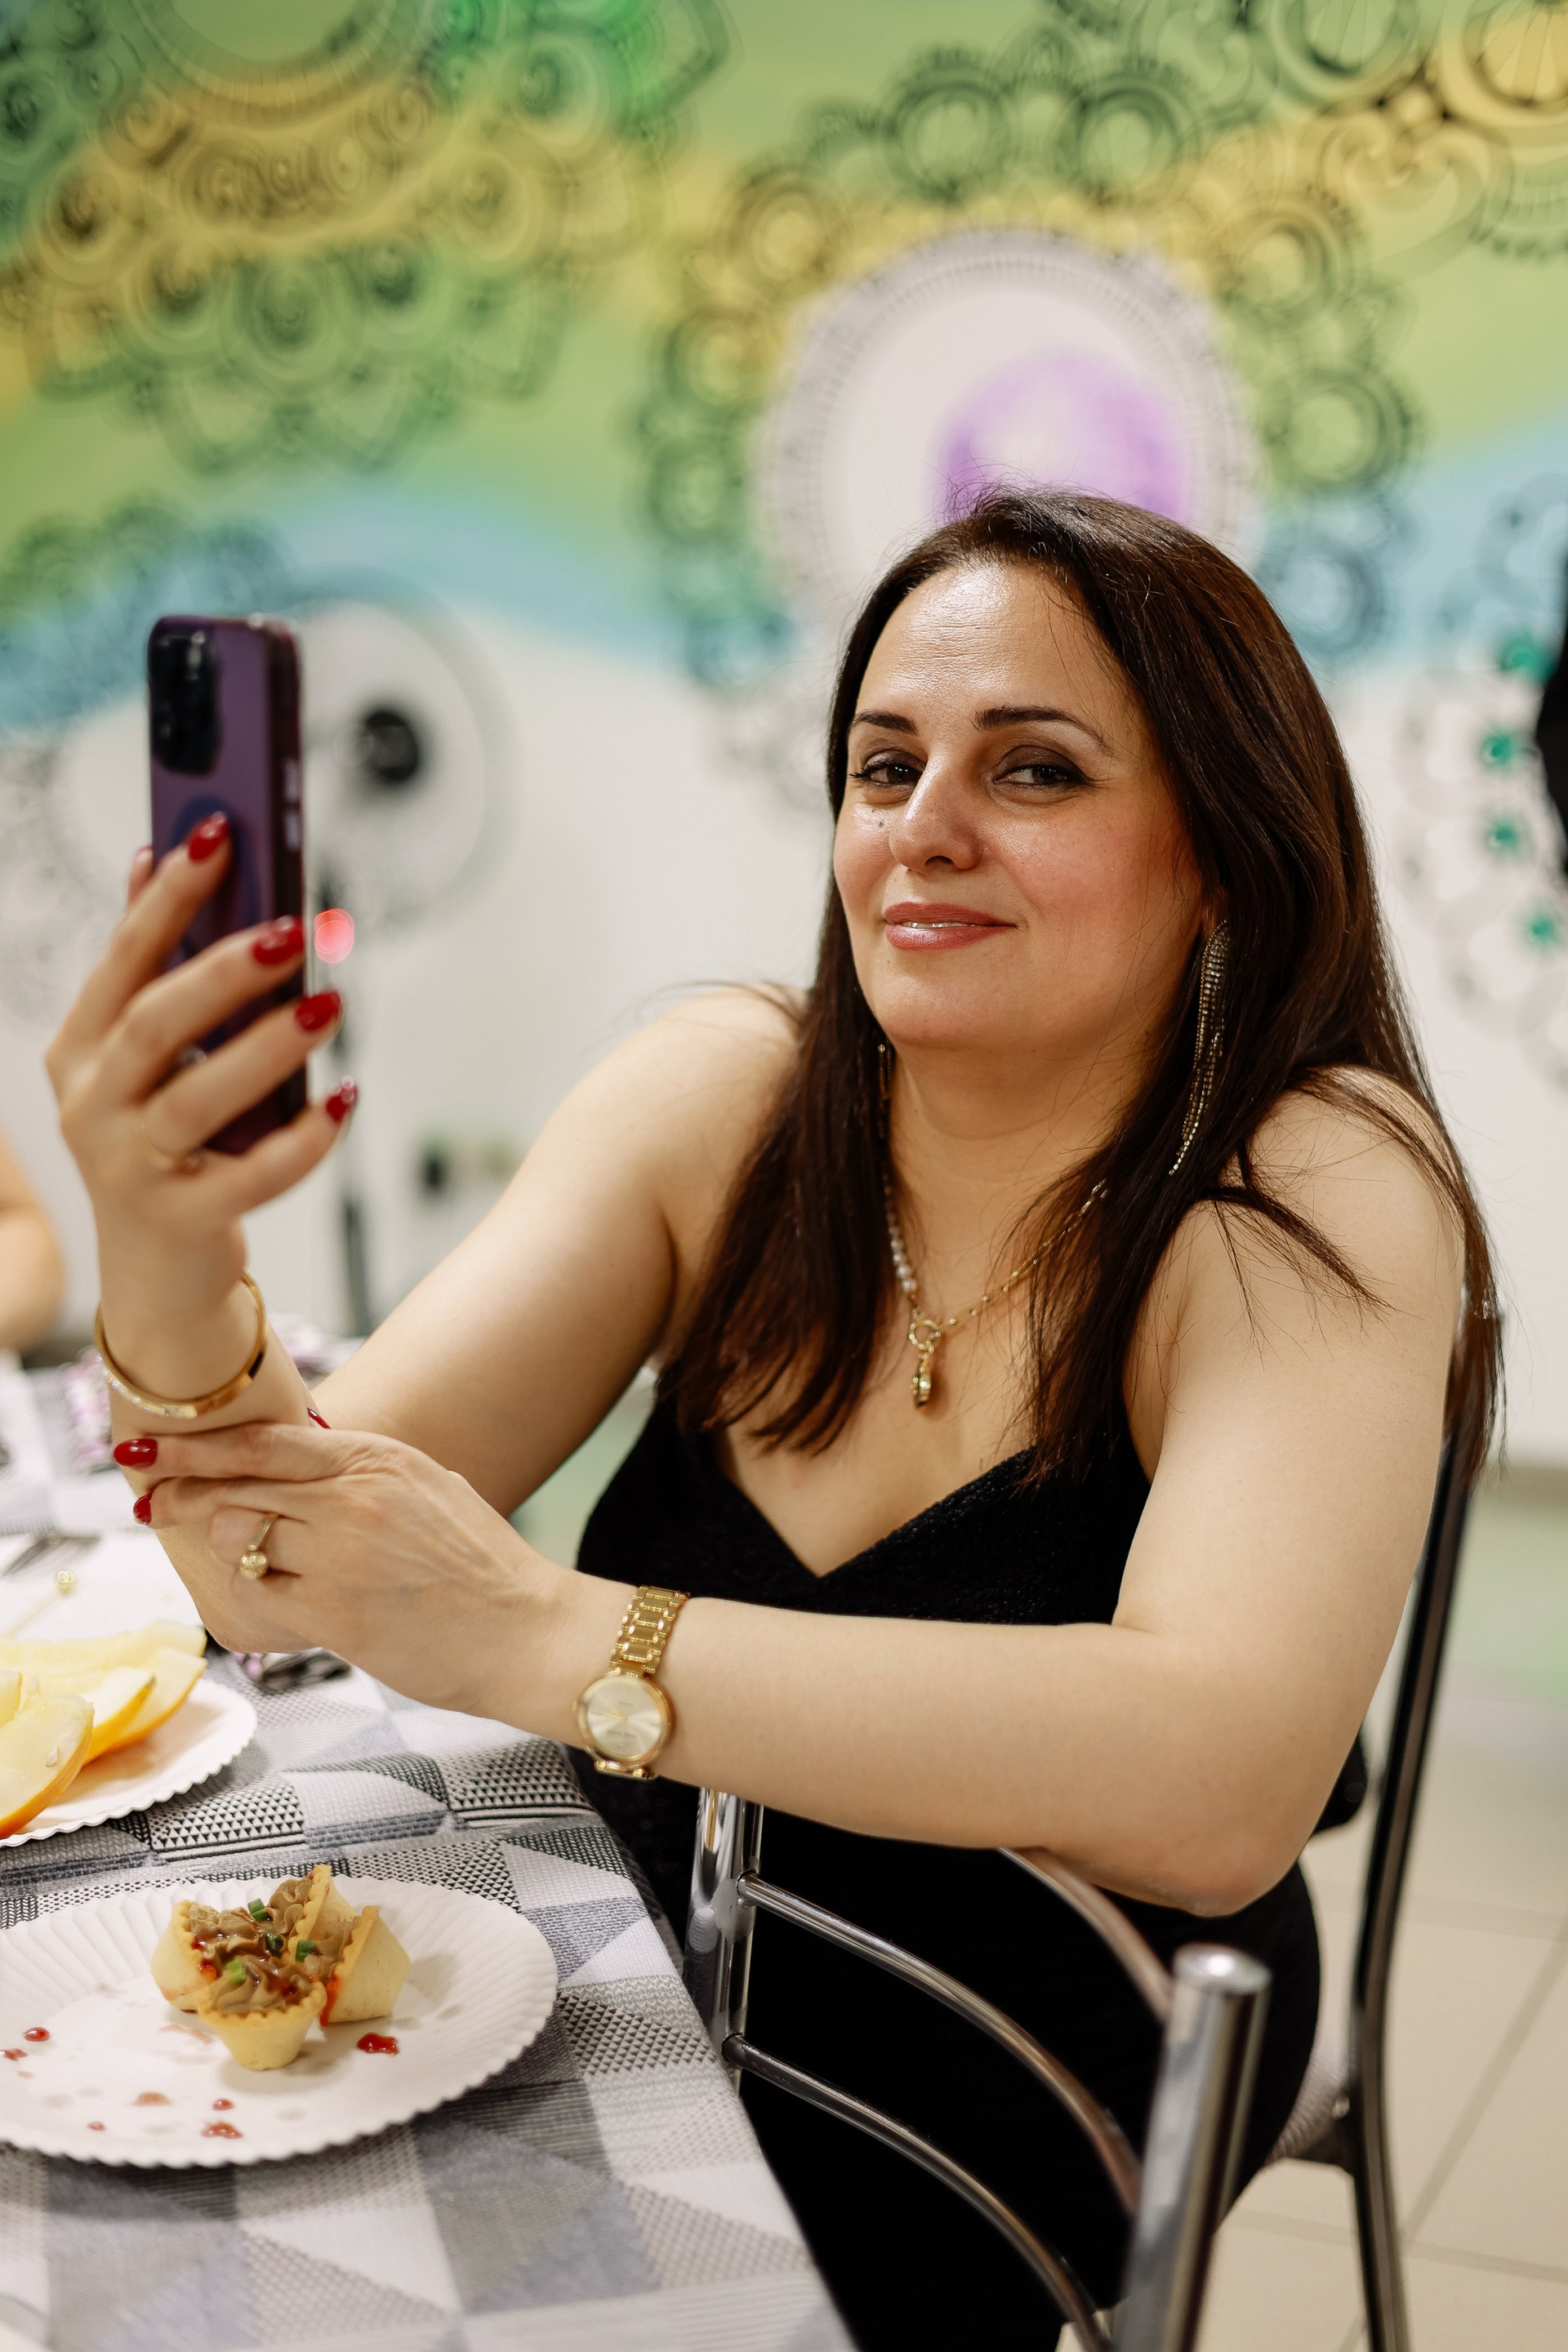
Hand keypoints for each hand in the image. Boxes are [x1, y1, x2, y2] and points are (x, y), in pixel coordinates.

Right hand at [47, 818, 352, 1326]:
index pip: (123, 960)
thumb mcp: (144, 1059)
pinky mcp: (182, 1220)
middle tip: (293, 930)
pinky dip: (303, 1140)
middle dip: (223, 971)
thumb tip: (148, 858)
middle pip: (154, 1023)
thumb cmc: (163, 1143)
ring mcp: (130, 1167)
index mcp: (80, 1051)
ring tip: (330, 1005)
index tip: (218, 833)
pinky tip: (344, 1100)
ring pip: (199, 1097)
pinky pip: (251, 1175)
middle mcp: (91, 1105)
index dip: (168, 896)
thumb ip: (148, 966)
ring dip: (269, 1046)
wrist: (159, 1274)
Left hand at [124, 1420, 597, 1720]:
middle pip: (234, 1486)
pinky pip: (260, 1594)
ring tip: (228, 1555)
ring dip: (223, 1548)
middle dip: (180, 1494)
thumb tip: (297, 1464)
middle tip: (150, 1503)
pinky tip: (264, 1597)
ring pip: (238, 1538)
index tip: (149, 1451)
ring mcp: (341, 1556)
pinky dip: (252, 1593)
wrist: (525, 1631)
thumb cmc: (479, 1564)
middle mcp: (353, 1498)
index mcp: (377, 1458)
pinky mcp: (335, 1614)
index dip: (194, 1446)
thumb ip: (360, 1471)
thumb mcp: (427, 1487)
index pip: (262, 1441)